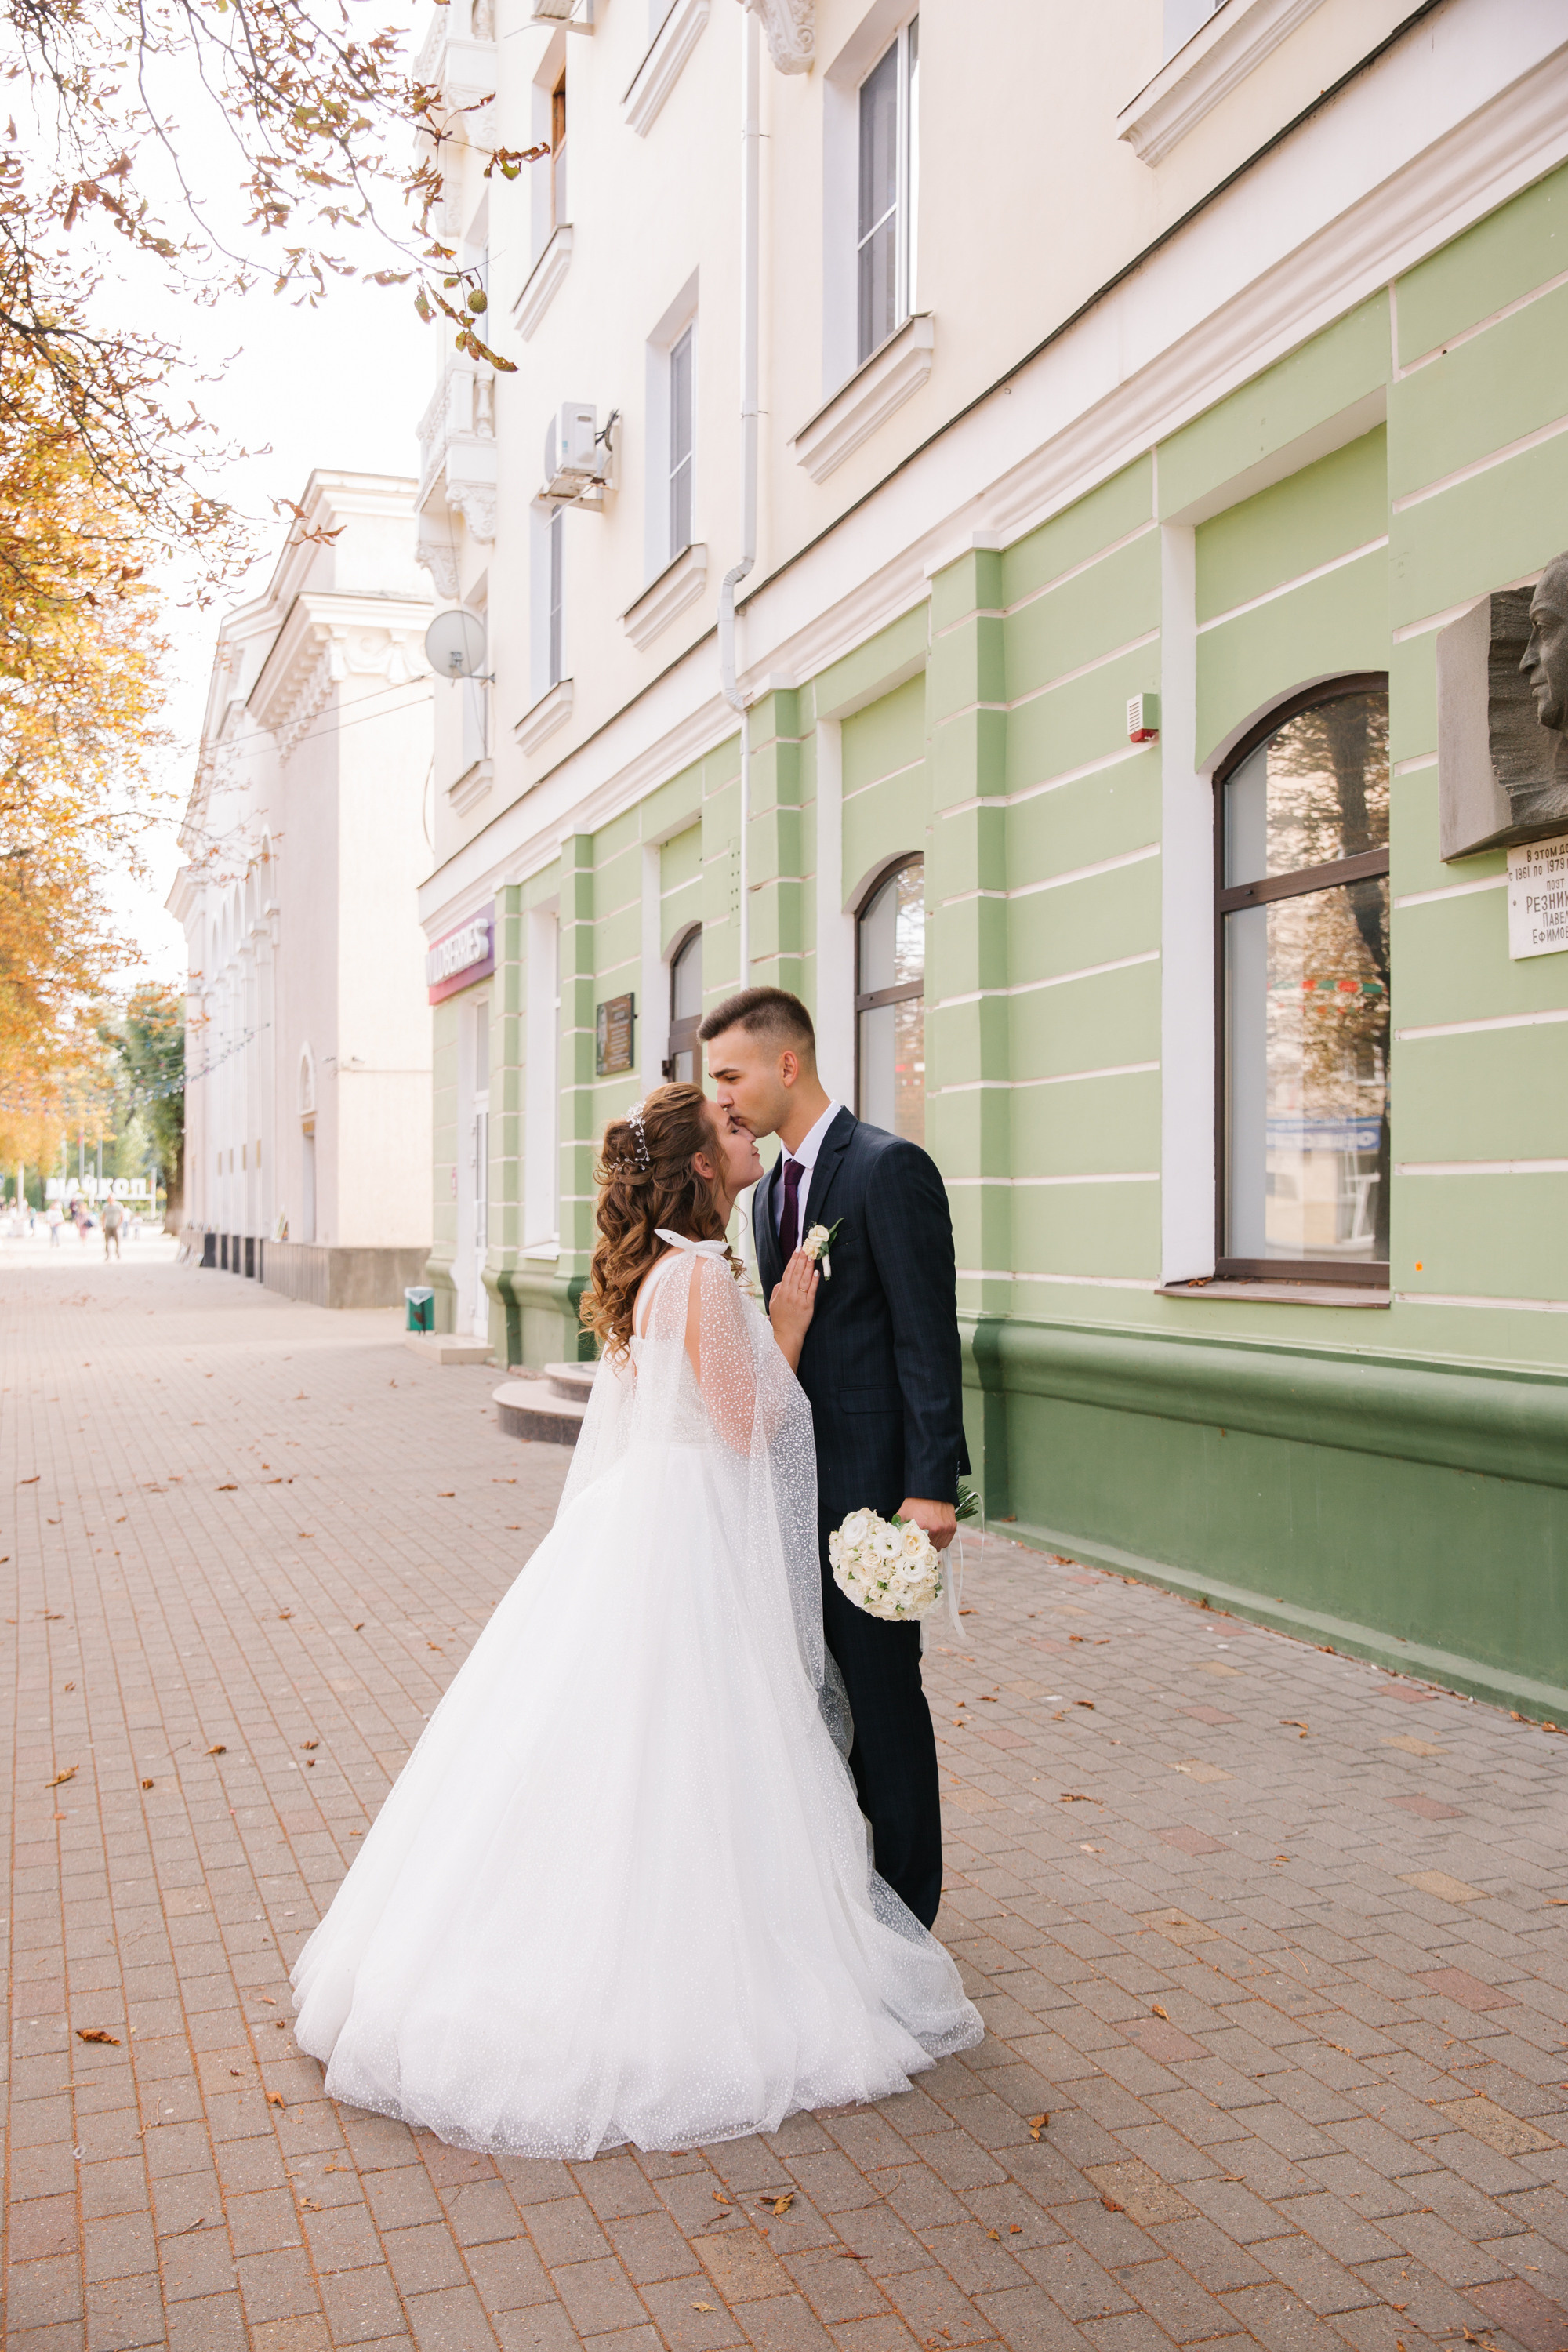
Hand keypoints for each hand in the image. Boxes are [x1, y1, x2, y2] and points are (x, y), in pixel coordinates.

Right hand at [768, 1248, 818, 1371]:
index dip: (793, 1259)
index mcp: (781, 1291)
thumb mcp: (774, 1303)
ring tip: (811, 1256)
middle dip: (801, 1259)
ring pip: (803, 1279)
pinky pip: (811, 1291)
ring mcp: (799, 1299)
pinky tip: (816, 1272)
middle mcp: (789, 1293)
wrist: (787, 1334)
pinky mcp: (808, 1306)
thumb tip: (783, 1280)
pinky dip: (813, 1281)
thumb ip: (778, 1289)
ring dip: (808, 1266)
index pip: (788, 1271)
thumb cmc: (780, 1319)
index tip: (797, 1249)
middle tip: (807, 1247)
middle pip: (796, 1272)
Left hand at [900, 1498, 956, 1551]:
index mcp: (922, 1527)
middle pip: (930, 1550)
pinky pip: (947, 1541)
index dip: (917, 1551)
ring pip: (940, 1547)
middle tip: (921, 1544)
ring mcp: (945, 1528)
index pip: (919, 1549)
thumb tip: (895, 1542)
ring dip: (934, 1545)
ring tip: (928, 1538)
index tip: (914, 1550)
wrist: (930, 1491)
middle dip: (925, 1548)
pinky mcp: (952, 1526)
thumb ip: (898, 1529)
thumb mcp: (903, 1515)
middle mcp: (935, 1529)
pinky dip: (941, 1540)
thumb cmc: (915, 1503)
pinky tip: (935, 1535)